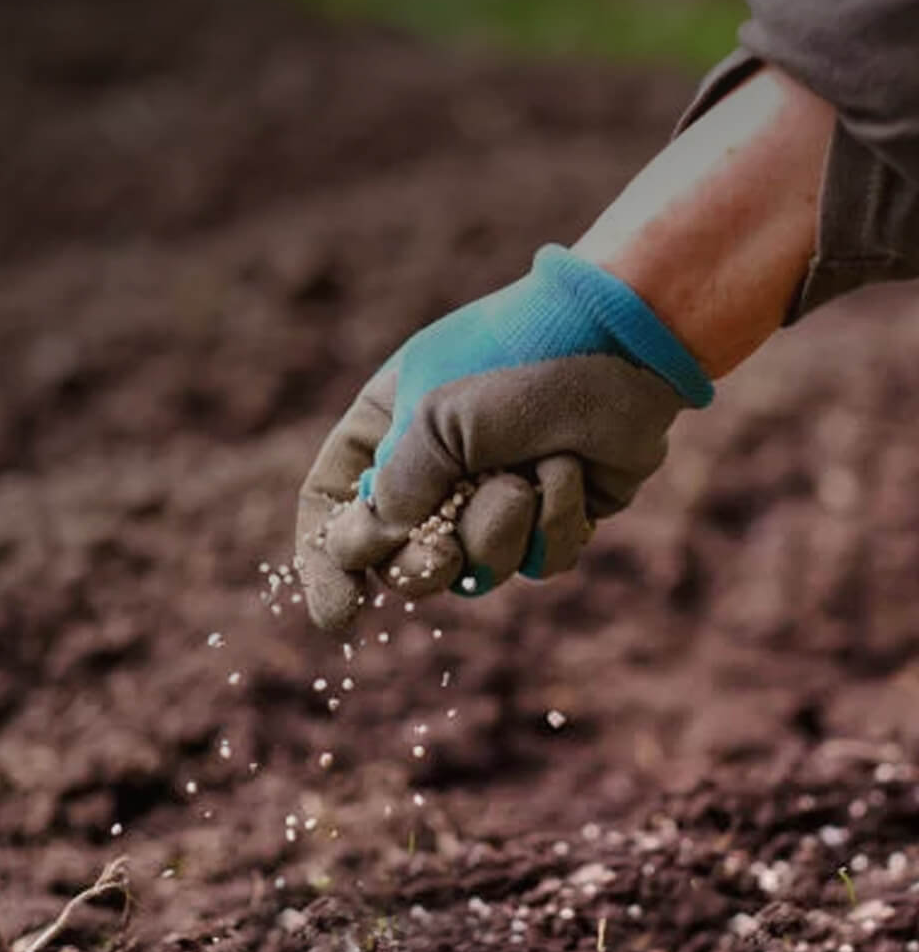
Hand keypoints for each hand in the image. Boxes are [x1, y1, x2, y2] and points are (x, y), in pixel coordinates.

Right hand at [295, 245, 712, 630]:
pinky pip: (539, 563)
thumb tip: (372, 548)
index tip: (343, 614)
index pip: (331, 509)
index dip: (328, 565)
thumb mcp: (434, 418)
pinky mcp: (554, 516)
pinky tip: (570, 470)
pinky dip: (555, 521)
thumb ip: (395, 491)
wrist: (623, 338)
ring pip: (476, 572)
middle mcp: (434, 470)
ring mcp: (495, 497)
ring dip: (499, 531)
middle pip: (400, 561)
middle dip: (424, 566)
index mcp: (385, 432)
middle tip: (442, 556)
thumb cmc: (516, 359)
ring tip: (525, 476)